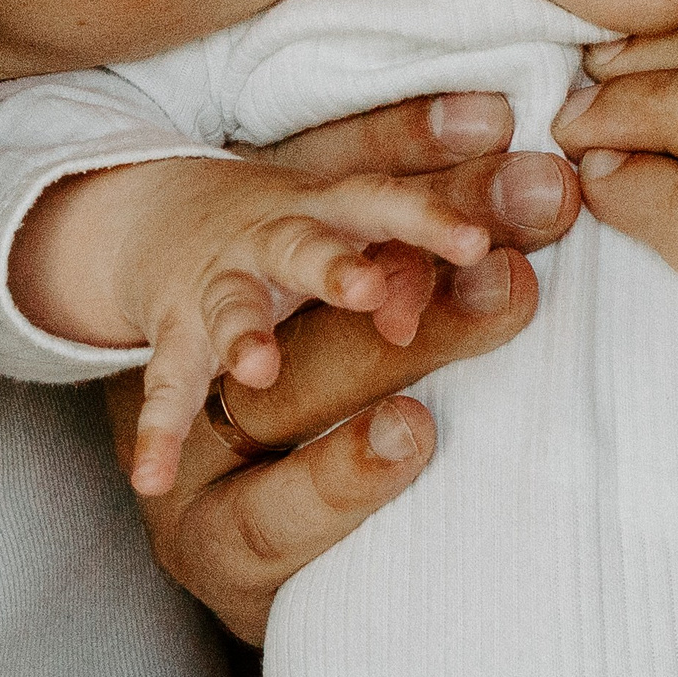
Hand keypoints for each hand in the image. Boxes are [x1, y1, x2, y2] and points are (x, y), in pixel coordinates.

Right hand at [100, 157, 494, 494]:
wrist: (168, 213)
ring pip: (231, 306)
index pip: (383, 201)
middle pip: (303, 245)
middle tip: (369, 287)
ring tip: (258, 366)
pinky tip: (152, 475)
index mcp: (336, 206)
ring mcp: (221, 287)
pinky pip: (168, 385)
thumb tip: (525, 250)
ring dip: (243, 332)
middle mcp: (276, 239)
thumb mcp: (366, 211)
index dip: (427, 219)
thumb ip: (442, 231)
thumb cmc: (310, 222)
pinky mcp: (178, 340)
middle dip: (333, 266)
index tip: (476, 245)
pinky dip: (158, 428)